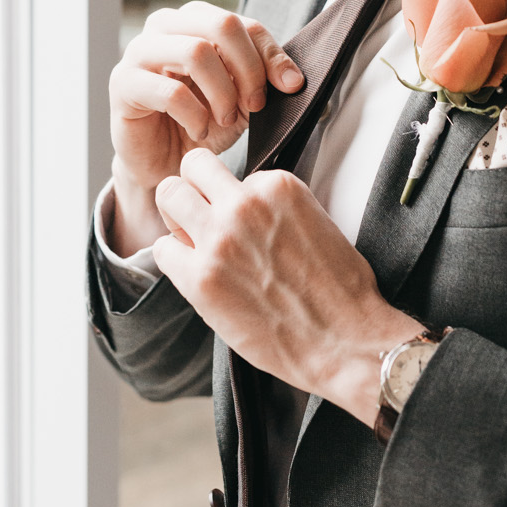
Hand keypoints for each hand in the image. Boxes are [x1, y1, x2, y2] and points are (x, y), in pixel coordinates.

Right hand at [106, 4, 302, 253]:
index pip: (244, 23)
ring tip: (226, 120)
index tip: (290, 87)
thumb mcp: (242, 99)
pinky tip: (200, 131)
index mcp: (195, 19)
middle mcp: (164, 25)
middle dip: (249, 68)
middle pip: (221, 25)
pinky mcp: (122, 83)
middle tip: (256, 104)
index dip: (271, 54)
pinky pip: (171, 92)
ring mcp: (139, 51)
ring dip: (222, 92)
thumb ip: (264, 80)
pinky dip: (196, 116)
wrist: (163, 161)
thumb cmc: (203, 121)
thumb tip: (294, 80)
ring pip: (196, 52)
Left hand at [151, 148, 418, 423]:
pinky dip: (173, 258)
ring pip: (168, 194)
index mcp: (278, 186)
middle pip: (193, 165)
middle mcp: (245, 204)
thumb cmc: (339, 292)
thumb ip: (274, 207)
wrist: (344, 341)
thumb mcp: (316, 221)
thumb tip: (242, 211)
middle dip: (193, 188)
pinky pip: (162, 249)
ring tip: (192, 241)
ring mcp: (219, 239)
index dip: (236, 199)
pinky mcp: (201, 279)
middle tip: (200, 216)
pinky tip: (194, 274)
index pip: (236, 173)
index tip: (246, 224)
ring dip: (176, 215)